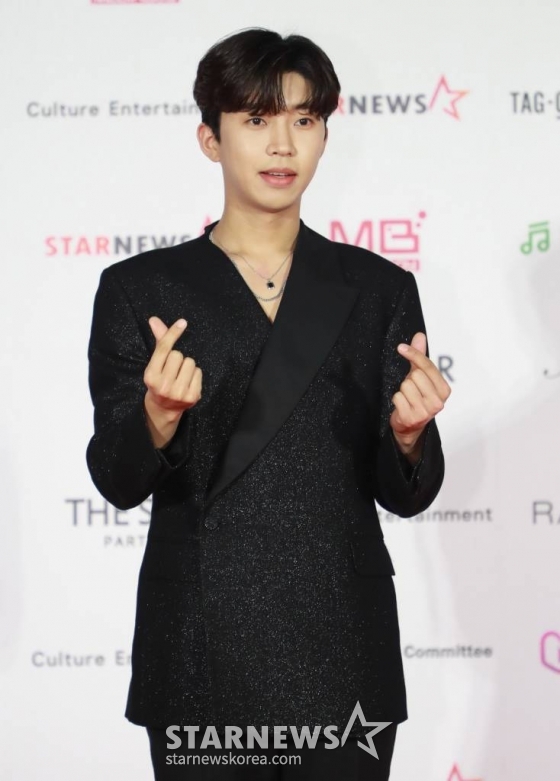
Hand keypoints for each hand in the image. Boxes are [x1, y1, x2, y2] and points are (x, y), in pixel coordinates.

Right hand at [144, 317, 202, 421]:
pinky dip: (194, 374)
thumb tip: (154, 320)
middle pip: (178, 355)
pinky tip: (187, 382)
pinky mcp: (192, 397)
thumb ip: (158, 342)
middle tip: (172, 370)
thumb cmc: (159, 381)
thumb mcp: (154, 364)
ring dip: (187, 366)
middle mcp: (163, 385)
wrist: (164, 409)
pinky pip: (198, 372)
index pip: (163, 349)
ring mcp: (178, 392)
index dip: (172, 334)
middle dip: (177, 359)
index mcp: (151, 376)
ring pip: (190, 362)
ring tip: (180, 376)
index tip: (182, 322)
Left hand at [389, 332, 450, 456]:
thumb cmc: (416, 398)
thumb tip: (419, 335)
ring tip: (407, 398)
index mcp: (444, 390)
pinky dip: (396, 399)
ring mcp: (426, 412)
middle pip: (415, 375)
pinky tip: (402, 406)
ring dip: (402, 390)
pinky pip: (397, 397)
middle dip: (408, 379)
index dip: (413, 355)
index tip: (401, 348)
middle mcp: (438, 402)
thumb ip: (420, 357)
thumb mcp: (420, 377)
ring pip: (405, 386)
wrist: (410, 426)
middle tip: (411, 389)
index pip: (428, 366)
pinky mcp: (412, 418)